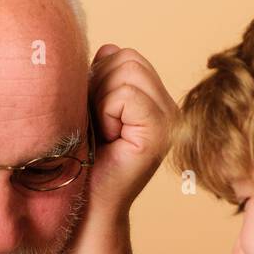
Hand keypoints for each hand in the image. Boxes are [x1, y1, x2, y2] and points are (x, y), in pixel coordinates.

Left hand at [84, 43, 178, 222]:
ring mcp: (171, 120)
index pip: (124, 55)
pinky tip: (108, 139)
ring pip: (127, 71)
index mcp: (155, 99)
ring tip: (103, 131)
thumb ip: (102, 76)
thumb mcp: (90, 108)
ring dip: (102, 99)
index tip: (94, 116)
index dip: (97, 78)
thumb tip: (107, 48)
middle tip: (97, 124)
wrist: (88, 205)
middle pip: (127, 57)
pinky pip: (127, 95)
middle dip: (99, 85)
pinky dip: (106, 113)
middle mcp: (170, 107)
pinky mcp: (162, 132)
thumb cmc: (83, 160)